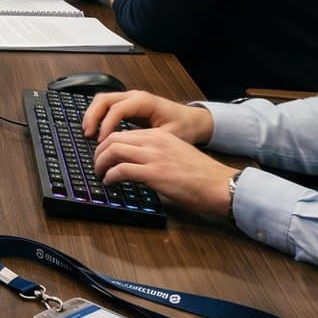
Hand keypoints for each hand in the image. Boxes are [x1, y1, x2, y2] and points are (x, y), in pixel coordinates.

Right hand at [81, 90, 214, 143]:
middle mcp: (135, 96)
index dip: (106, 125)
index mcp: (144, 102)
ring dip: (92, 115)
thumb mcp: (169, 136)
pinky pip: (106, 105)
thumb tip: (129, 152)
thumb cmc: (184, 127)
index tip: (103, 141)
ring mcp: (130, 99)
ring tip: (88, 133)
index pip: (117, 108)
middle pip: (104, 99)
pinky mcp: (128, 105)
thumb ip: (148, 141)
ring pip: (101, 100)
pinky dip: (97, 116)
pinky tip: (96, 130)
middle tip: (88, 135)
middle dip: (93, 116)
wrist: (194, 120)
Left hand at [93, 127, 236, 214]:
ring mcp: (154, 156)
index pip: (123, 133)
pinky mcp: (154, 173)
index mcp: (160, 135)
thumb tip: (137, 164)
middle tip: (97, 165)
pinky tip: (110, 183)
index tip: (104, 156)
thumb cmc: (202, 175)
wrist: (220, 184)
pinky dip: (110, 176)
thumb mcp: (176, 153)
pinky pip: (121, 170)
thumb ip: (157, 153)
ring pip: (113, 151)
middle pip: (113, 139)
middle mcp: (154, 141)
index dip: (108, 145)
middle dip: (99, 152)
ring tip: (100, 174)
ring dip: (101, 163)